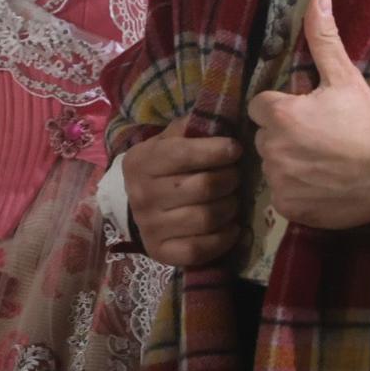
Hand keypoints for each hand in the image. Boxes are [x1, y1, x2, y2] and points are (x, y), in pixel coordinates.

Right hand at [123, 114, 242, 266]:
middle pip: (204, 187)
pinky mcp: (160, 252)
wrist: (133, 205)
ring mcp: (150, 226)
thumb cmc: (159, 167)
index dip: (217, 150)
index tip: (236, 149)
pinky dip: (224, 238)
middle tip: (235, 176)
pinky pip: (200, 249)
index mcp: (142, 162)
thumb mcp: (165, 141)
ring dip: (230, 208)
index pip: (184, 154)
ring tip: (233, 199)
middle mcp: (142, 194)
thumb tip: (221, 118)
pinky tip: (231, 226)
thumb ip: (188, 129)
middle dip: (229, 179)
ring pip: (206, 218)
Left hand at [247, 0, 369, 229]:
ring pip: (272, 166)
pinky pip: (282, 195)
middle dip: (284, 134)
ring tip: (323, 161)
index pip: (261, 106)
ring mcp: (279, 181)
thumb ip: (323, 38)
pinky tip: (321, 184)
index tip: (307, 113)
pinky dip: (297, 191)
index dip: (282, 107)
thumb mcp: (345, 77)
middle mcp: (272, 148)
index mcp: (279, 114)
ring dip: (289, 163)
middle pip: (265, 136)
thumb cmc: (368, 123)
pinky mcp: (288, 208)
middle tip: (319, 137)